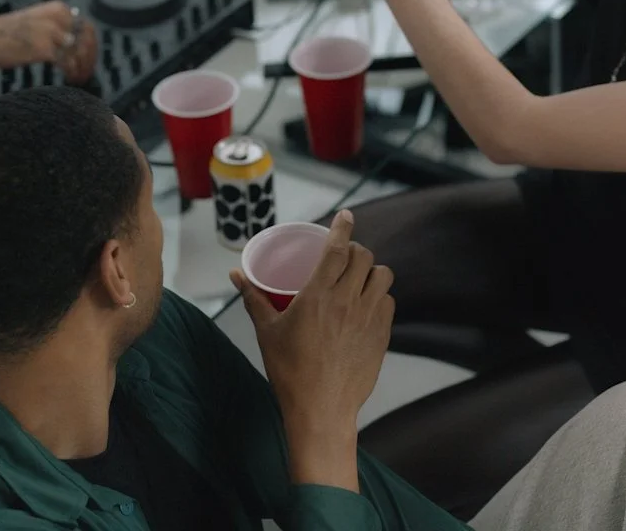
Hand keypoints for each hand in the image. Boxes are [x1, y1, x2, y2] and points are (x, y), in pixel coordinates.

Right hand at [0, 1, 97, 82]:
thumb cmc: (7, 35)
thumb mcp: (36, 22)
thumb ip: (57, 28)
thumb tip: (77, 43)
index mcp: (57, 9)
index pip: (86, 27)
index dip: (91, 45)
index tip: (89, 59)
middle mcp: (58, 17)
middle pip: (87, 40)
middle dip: (90, 58)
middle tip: (86, 72)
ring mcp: (53, 32)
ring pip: (80, 53)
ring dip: (83, 68)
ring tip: (78, 78)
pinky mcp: (46, 48)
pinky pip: (68, 64)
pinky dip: (72, 73)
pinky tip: (70, 80)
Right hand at [229, 210, 394, 489]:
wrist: (321, 410)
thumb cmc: (290, 371)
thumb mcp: (266, 331)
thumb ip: (253, 298)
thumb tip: (236, 274)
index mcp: (319, 294)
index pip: (338, 248)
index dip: (343, 226)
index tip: (345, 215)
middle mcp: (348, 300)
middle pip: (364, 257)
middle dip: (355, 250)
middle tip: (344, 256)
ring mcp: (369, 318)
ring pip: (383, 276)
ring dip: (372, 271)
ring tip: (359, 278)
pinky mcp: (382, 335)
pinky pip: (389, 302)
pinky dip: (380, 296)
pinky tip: (368, 304)